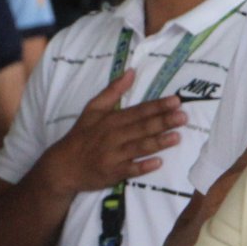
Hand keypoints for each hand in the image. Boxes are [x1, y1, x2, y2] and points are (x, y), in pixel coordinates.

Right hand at [41, 70, 187, 194]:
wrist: (63, 166)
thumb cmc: (81, 136)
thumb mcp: (93, 109)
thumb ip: (113, 90)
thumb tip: (131, 72)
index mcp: (110, 120)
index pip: (138, 111)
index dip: (157, 106)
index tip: (175, 101)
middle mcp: (112, 136)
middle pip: (141, 128)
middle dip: (163, 122)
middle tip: (183, 117)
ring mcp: (112, 156)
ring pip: (138, 148)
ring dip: (158, 142)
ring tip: (177, 137)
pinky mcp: (112, 173)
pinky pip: (130, 170)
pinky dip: (143, 167)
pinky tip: (158, 163)